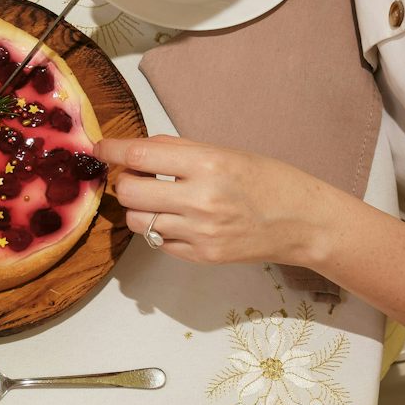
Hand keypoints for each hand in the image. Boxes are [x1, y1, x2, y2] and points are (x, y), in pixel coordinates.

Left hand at [96, 135, 335, 266]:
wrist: (304, 223)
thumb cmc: (269, 181)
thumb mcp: (226, 152)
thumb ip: (179, 149)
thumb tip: (137, 147)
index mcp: (209, 164)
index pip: (141, 155)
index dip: (112, 150)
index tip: (100, 149)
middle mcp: (201, 199)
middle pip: (130, 192)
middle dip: (124, 182)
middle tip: (134, 176)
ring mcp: (200, 232)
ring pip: (138, 221)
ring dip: (138, 208)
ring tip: (158, 199)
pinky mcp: (201, 256)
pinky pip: (158, 241)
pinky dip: (159, 229)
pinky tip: (178, 219)